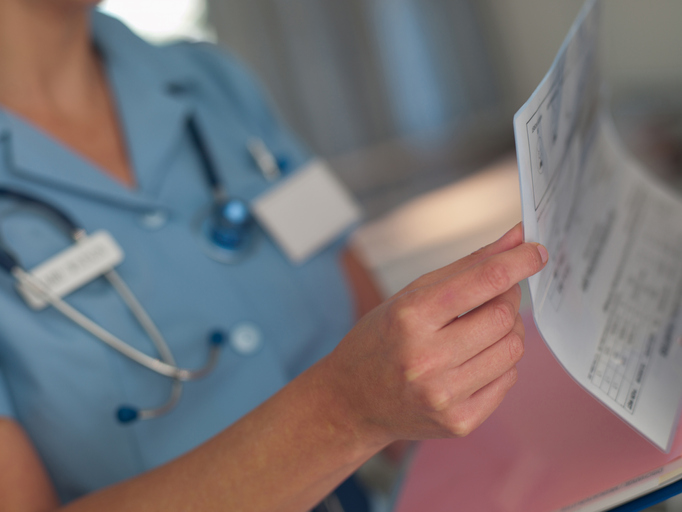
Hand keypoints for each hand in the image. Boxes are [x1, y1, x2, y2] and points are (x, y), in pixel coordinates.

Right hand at [325, 223, 547, 445]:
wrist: (353, 401)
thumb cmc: (380, 341)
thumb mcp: (411, 295)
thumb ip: (467, 266)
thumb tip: (516, 238)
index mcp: (410, 317)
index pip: (483, 281)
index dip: (517, 262)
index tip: (535, 251)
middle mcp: (426, 358)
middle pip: (504, 317)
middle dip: (508, 299)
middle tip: (495, 296)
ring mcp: (444, 395)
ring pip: (513, 350)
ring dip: (507, 332)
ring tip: (481, 331)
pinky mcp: (459, 422)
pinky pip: (508, 381)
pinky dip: (500, 364)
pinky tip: (474, 360)